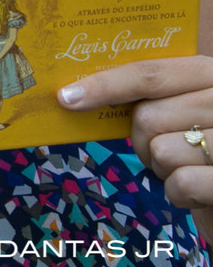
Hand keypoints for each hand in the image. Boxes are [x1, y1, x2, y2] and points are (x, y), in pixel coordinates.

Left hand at [58, 56, 212, 235]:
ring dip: (162, 168)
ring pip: (161, 152)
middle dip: (141, 141)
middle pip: (147, 117)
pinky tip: (197, 190)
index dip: (105, 85)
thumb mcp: (183, 108)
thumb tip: (75, 93)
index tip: (67, 97)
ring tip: (188, 166)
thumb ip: (149, 93)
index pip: (150, 73)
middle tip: (162, 149)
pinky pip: (180, 183)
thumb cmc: (199, 147)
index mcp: (210, 73)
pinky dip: (179, 193)